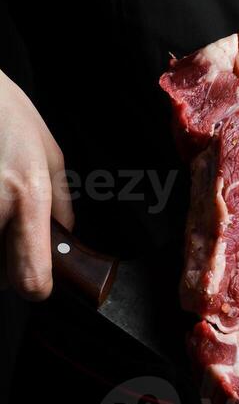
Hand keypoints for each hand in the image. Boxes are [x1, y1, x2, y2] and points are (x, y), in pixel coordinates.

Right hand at [0, 69, 73, 299]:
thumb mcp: (50, 156)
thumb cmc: (7, 117)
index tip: (40, 281)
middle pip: (1, 279)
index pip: (30, 277)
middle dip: (9, 267)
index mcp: (27, 195)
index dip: (37, 287)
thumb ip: (61, 205)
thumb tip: (67, 242)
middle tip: (11, 233)